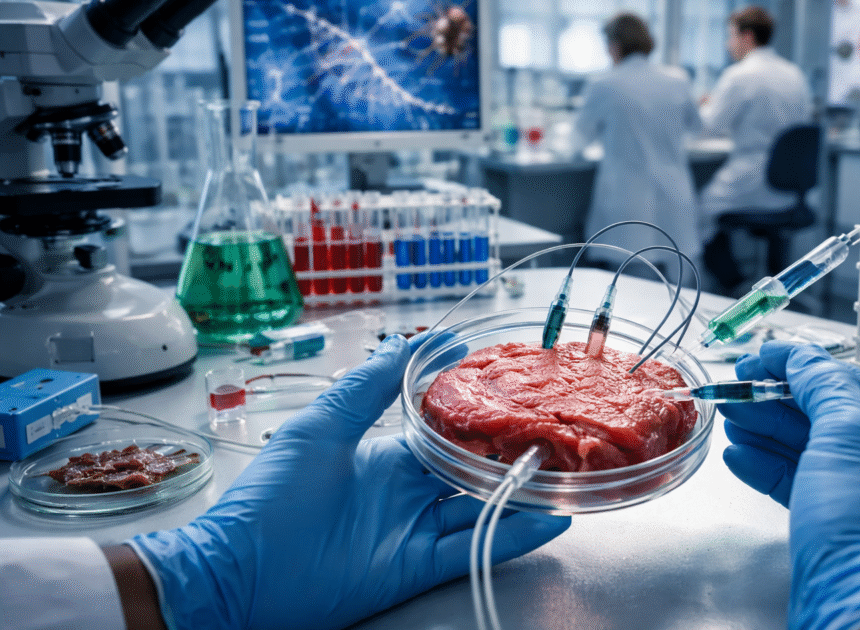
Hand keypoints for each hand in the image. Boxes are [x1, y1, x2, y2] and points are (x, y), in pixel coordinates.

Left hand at [130, 334, 570, 629]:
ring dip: (520, 491)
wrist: (239, 571)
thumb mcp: (323, 425)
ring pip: (479, 506)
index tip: (511, 388)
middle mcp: (403, 489)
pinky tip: (551, 519)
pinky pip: (472, 548)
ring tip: (565, 472)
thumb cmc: (271, 493)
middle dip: (506, 450)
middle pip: (466, 466)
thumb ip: (370, 385)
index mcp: (381, 452)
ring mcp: (411, 529)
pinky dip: (513, 536)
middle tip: (552, 430)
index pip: (440, 427)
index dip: (474, 410)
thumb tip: (420, 343)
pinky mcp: (415, 566)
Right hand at [719, 342, 859, 629]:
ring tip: (730, 416)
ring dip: (768, 435)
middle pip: (837, 423)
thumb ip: (823, 387)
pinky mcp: (848, 539)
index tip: (763, 356)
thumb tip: (802, 358)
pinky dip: (772, 472)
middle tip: (738, 388)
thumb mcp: (851, 434)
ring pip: (818, 458)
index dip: (806, 368)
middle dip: (779, 405)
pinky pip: (809, 492)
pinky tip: (740, 457)